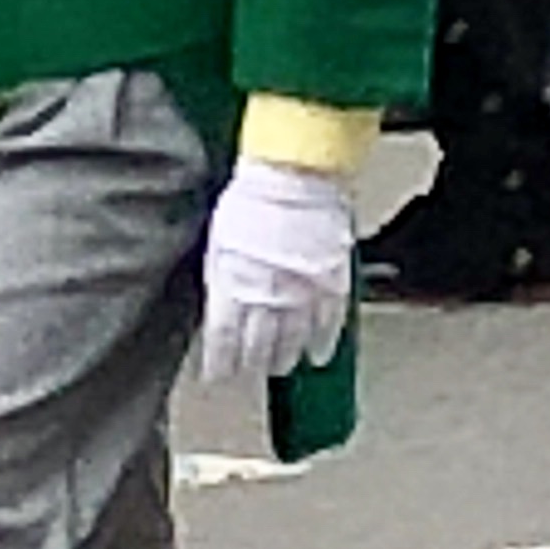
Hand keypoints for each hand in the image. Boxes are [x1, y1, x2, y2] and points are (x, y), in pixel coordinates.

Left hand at [199, 157, 354, 382]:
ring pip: (293, 343)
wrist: (295, 173)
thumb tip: (217, 308)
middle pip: (258, 348)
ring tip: (281, 365)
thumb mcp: (218, 240)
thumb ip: (220, 279)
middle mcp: (266, 299)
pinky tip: (317, 355)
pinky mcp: (332, 286)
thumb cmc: (253, 196)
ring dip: (285, 358)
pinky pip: (328, 327)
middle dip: (253, 363)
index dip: (221, 364)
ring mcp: (302, 296)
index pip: (223, 342)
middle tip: (251, 370)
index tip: (219, 375)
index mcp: (232, 288)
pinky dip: (322, 345)